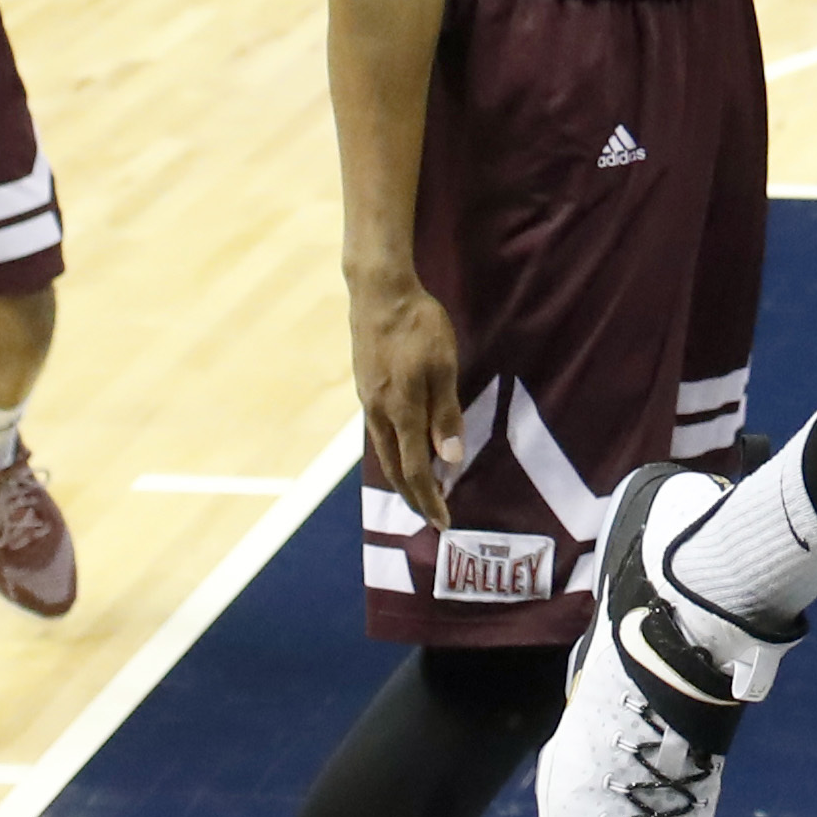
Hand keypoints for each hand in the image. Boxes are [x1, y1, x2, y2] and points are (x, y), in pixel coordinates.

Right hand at [348, 266, 464, 523]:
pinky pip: (380, 435)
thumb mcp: (443, 366)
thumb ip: (445, 413)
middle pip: (395, 470)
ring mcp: (369, 402)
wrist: (379, 294)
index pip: (414, 470)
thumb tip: (449, 460)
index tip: (444, 522)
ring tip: (420, 493)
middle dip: (415, 497)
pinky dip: (394, 455)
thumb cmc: (418, 326)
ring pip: (384, 454)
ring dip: (402, 478)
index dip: (430, 499)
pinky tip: (403, 453)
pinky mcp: (366, 389)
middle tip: (433, 518)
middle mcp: (379, 414)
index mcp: (400, 411)